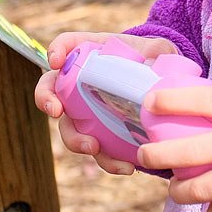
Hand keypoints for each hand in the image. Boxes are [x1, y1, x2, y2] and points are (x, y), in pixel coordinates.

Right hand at [35, 31, 178, 174]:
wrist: (165, 90)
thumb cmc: (155, 61)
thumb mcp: (159, 49)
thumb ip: (157, 50)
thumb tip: (153, 60)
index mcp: (92, 54)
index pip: (66, 45)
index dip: (56, 51)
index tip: (56, 62)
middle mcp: (80, 83)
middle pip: (50, 89)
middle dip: (46, 100)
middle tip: (56, 111)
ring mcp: (87, 111)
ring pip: (69, 128)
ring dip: (75, 140)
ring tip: (93, 147)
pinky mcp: (102, 135)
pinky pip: (98, 151)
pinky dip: (108, 161)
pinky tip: (126, 166)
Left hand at [137, 69, 211, 211]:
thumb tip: (210, 87)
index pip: (203, 100)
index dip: (170, 100)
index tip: (150, 103)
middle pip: (191, 152)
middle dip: (157, 154)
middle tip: (144, 153)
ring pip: (201, 190)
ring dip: (178, 190)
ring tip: (174, 185)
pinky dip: (211, 210)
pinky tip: (209, 202)